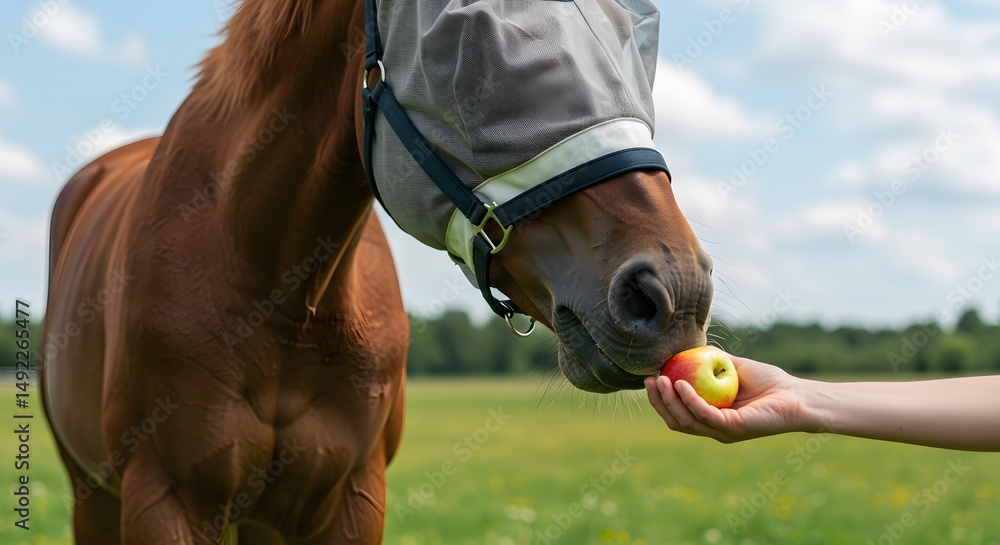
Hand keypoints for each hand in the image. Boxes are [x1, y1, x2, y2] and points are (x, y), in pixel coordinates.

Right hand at [644, 354, 811, 442]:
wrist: (798, 395)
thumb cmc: (770, 383)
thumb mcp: (734, 367)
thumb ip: (712, 361)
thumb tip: (688, 349)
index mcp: (712, 419)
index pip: (678, 415)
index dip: (661, 400)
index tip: (650, 378)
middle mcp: (715, 429)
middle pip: (676, 421)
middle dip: (658, 402)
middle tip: (648, 380)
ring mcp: (723, 431)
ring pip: (686, 421)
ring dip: (669, 401)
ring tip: (660, 379)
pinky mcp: (734, 428)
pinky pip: (705, 415)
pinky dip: (689, 400)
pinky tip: (681, 384)